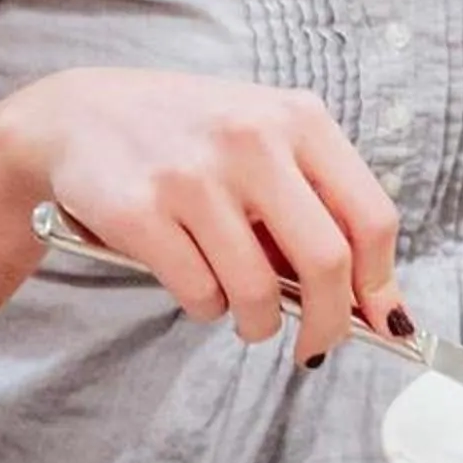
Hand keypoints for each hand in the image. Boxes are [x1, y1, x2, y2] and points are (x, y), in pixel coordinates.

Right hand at [3, 69, 404, 365]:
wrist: (79, 116)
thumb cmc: (188, 136)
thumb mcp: (262, 138)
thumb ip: (316, 203)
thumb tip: (372, 302)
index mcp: (297, 118)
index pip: (371, 217)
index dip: (382, 284)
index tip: (383, 321)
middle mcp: (251, 140)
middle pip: (326, 263)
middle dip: (329, 324)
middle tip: (316, 346)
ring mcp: (193, 175)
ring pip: (258, 292)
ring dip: (258, 323)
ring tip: (245, 312)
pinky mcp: (141, 211)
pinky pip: (200, 295)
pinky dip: (206, 307)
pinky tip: (195, 281)